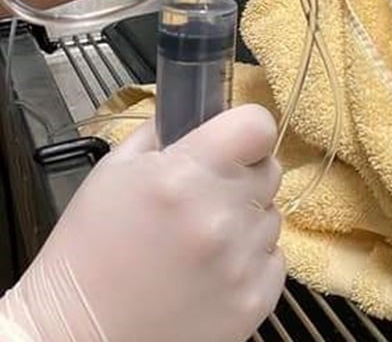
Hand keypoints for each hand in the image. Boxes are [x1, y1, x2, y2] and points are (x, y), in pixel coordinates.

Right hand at [0, 105, 284, 341]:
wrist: (79, 334)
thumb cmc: (89, 251)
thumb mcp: (113, 173)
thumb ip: (163, 132)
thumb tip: (199, 109)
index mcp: (184, 176)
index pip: (258, 126)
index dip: (246, 131)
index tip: (233, 143)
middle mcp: (221, 217)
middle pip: (270, 170)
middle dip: (242, 177)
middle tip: (204, 198)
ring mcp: (242, 261)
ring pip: (271, 216)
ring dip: (245, 222)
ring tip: (198, 242)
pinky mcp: (256, 298)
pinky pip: (274, 259)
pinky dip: (250, 262)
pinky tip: (209, 271)